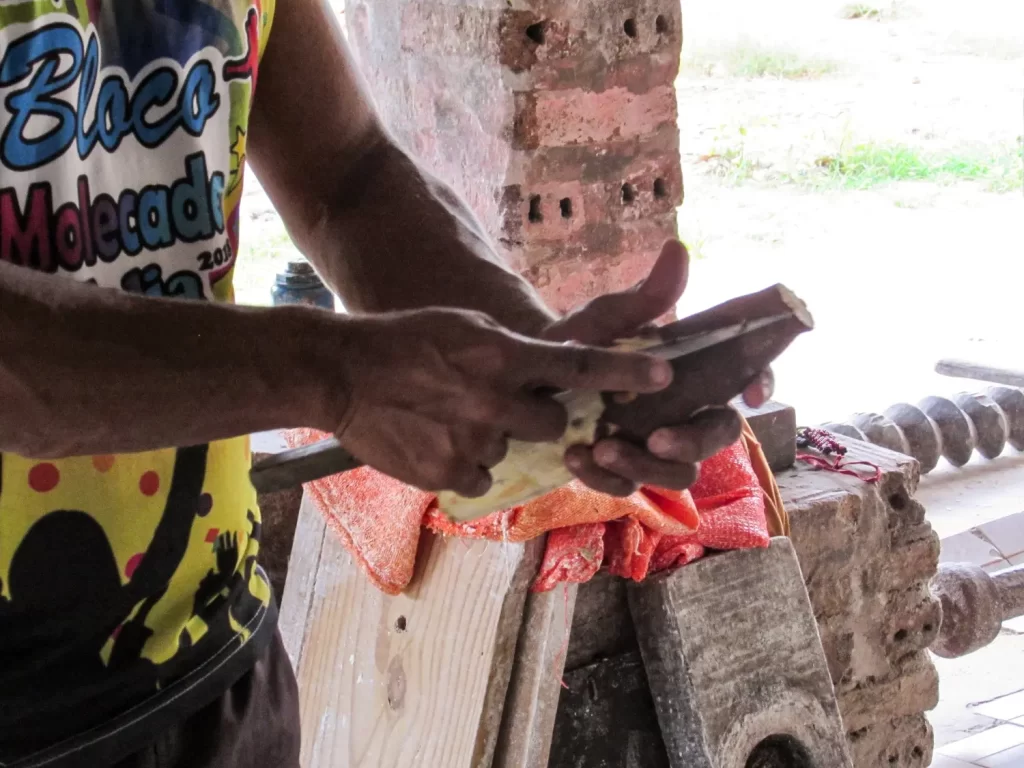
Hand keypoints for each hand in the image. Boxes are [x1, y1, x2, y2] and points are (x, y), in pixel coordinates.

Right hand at [326, 307, 673, 496]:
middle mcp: (494, 403)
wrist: (341, 373)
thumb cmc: (405, 339)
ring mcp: (470, 444)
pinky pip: (480, 477)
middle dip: (541, 417)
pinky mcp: (447, 475)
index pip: (580, 366)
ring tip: (450, 416)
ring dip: (494, 438)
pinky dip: (466, 463)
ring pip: (512, 450)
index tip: (665, 374)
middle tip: (504, 403)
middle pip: (554, 423)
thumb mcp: (465, 328)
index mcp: (501, 358)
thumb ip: (512, 353)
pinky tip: (437, 439)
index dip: (626, 371)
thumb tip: (549, 373)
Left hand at [542, 240, 774, 496]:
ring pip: (678, 473)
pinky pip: (628, 487)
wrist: (530, 377)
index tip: (752, 393)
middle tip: (658, 439)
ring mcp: (654, 446)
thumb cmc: (581, 344)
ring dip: (644, 467)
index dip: (761, 381)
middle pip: (718, 435)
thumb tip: (677, 249)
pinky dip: (604, 477)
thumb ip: (644, 297)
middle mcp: (682, 411)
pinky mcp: (623, 470)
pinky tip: (575, 456)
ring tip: (602, 448)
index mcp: (690, 371)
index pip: (743, 377)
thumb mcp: (606, 318)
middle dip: (694, 441)